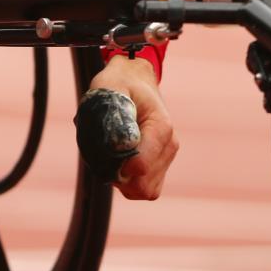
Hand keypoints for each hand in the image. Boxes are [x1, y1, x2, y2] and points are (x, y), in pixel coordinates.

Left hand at [87, 55, 178, 199]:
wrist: (134, 80)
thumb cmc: (119, 83)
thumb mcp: (110, 88)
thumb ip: (114, 113)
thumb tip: (120, 146)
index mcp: (160, 127)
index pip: (141, 166)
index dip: (117, 166)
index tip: (103, 151)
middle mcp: (169, 145)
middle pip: (142, 185)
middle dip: (117, 176)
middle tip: (101, 153)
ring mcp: (166, 158)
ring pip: (143, 191)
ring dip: (121, 180)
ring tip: (109, 154)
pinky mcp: (160, 166)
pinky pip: (143, 189)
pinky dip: (127, 182)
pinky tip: (117, 160)